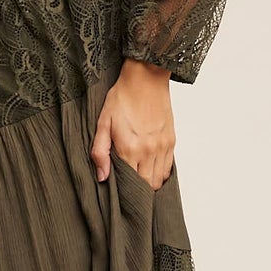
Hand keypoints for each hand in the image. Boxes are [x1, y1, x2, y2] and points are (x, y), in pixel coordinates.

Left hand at [91, 58, 174, 189]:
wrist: (145, 79)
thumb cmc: (122, 98)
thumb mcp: (103, 123)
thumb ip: (100, 152)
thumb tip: (102, 176)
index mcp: (130, 148)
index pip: (131, 184)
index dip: (125, 191)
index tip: (119, 191)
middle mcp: (149, 150)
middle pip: (147, 185)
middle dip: (138, 191)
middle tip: (128, 188)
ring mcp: (162, 146)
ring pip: (159, 179)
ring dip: (149, 183)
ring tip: (138, 179)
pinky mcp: (171, 141)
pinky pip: (168, 168)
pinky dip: (160, 173)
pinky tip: (149, 169)